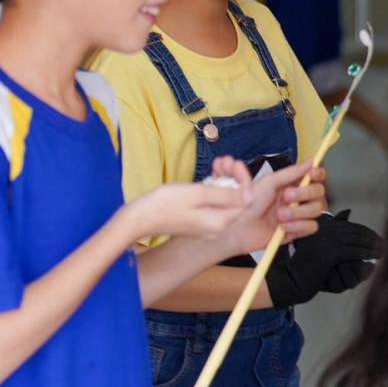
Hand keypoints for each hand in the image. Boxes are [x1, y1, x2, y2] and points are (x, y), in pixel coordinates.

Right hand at [124, 174, 251, 242]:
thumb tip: (249, 195)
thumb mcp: (196, 194)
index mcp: (219, 222)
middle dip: (232, 178)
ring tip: (217, 162)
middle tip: (224, 159)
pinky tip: (208, 175)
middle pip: (234, 200)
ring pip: (223, 200)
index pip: (244, 200)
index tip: (234, 162)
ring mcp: (205, 225)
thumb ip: (224, 195)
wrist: (137, 219)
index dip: (242, 179)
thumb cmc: (163, 204)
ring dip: (222, 180)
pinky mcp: (196, 221)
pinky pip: (212, 204)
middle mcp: (216, 227)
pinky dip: (212, 189)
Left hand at [218, 158, 328, 256]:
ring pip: (317, 210)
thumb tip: (310, 161)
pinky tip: (283, 227)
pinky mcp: (296, 231)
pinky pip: (311, 227)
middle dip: (305, 193)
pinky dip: (298, 226)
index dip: (317, 174)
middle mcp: (295, 199)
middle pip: (318, 192)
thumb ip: (291, 173)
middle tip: (286, 196)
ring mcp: (296, 215)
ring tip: (280, 215)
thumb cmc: (248, 203)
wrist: (238, 228)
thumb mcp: (268, 183)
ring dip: (299, 212)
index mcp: (288, 184)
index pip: (312, 176)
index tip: (313, 174)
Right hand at [266, 208, 381, 306]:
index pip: (348, 225)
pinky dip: (366, 253)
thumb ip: (329, 231)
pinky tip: (374, 258)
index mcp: (319, 227)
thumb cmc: (304, 265)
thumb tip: (347, 213)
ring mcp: (325, 241)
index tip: (376, 238)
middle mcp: (322, 231)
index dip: (364, 231)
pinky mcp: (329, 253)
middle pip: (354, 231)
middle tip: (383, 245)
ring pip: (356, 241)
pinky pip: (353, 251)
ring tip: (382, 252)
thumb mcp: (315, 244)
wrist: (292, 279)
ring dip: (372, 246)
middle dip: (371, 238)